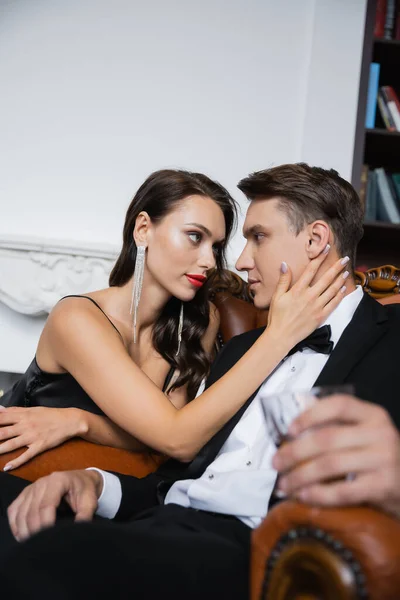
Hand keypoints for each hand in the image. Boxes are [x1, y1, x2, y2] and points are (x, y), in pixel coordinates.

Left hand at [0, 405, 86, 469]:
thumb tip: (0, 410)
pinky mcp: (39, 446)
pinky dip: (16, 462)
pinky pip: (26, 455)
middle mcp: (25, 425)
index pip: (2, 418)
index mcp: (23, 415)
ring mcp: (32, 437)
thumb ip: (16, 410)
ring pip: (11, 444)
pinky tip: (7, 467)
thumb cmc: (51, 414)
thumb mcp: (33, 409)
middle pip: (3, 432)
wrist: (70, 421)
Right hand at [7, 469, 102, 540]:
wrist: (80, 479)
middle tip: (41, 546)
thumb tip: (77, 533)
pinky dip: (15, 525)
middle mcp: (40, 483)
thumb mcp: (90, 501)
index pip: (46, 505)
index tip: (50, 539)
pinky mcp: (24, 494)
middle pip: (31, 511)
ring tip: (33, 545)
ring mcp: (30, 488)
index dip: (46, 524)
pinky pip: (13, 510)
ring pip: (20, 513)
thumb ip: (85, 516)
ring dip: (24, 531)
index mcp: (57, 480)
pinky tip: (22, 537)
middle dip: (35, 531)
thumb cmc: (85, 490)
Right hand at [266, 248, 348, 348]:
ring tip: (346, 271)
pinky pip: (334, 303)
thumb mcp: (277, 296)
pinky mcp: (321, 316)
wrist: (282, 336)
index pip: (311, 269)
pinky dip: (339, 295)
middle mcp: (309, 296)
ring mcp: (317, 306)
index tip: (327, 248)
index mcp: (298, 290)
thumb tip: (284, 264)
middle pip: (326, 278)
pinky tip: (342, 289)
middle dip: (337, 267)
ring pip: (332, 289)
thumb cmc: (277, 316)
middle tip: (345, 259)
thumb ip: (283, 280)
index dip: (320, 258)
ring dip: (340, 279)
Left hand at [272, 394, 399, 517]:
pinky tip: (304, 496)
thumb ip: (337, 425)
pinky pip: (343, 491)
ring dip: (301, 476)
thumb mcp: (364, 435)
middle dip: (295, 452)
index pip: (338, 405)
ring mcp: (384, 460)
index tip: (289, 430)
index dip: (310, 415)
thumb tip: (295, 424)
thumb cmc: (379, 459)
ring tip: (285, 484)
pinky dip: (319, 494)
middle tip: (276, 463)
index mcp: (372, 415)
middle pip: (327, 438)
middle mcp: (380, 433)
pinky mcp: (384, 486)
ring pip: (330, 465)